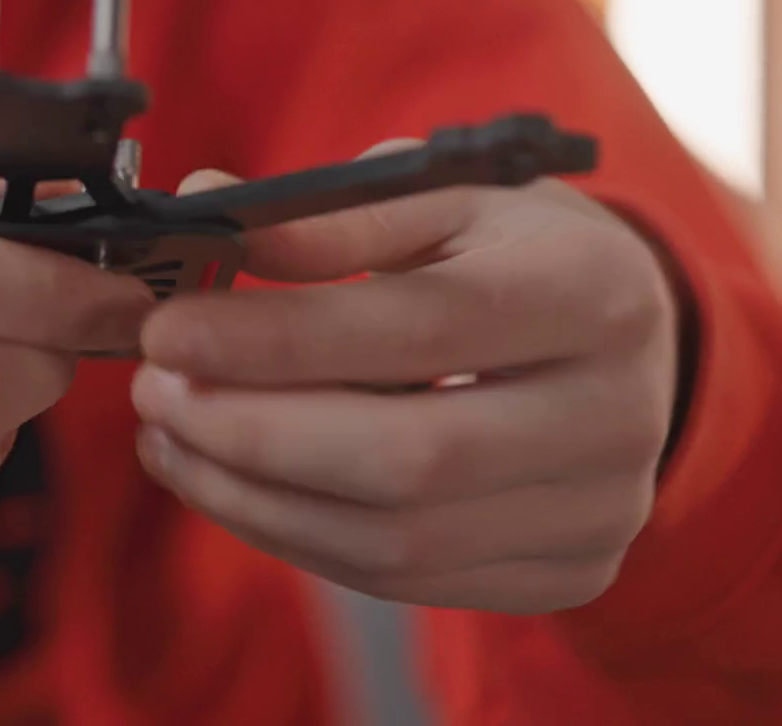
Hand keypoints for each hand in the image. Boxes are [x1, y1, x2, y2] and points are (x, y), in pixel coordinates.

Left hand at [129, 147, 680, 614]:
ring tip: (169, 437)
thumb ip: (330, 214)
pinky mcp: (567, 575)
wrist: (629, 342)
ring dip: (250, 497)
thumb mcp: (443, 200)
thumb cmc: (515, 254)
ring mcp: (598, 512)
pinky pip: (401, 581)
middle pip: (406, 460)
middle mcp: (616, 416)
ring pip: (393, 541)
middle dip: (251, 432)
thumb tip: (205, 207)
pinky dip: (294, 536)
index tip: (166, 330)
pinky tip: (229, 484)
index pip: (419, 329)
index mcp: (593, 294)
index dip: (278, 339)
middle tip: (151, 390)